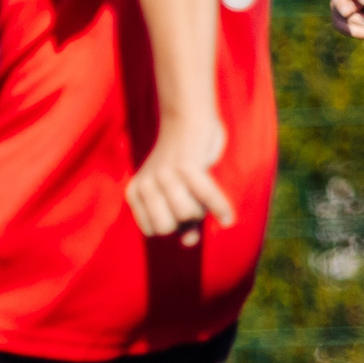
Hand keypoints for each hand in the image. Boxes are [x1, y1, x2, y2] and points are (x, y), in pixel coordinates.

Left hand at [125, 114, 232, 246]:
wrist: (189, 119)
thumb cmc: (186, 162)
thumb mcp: (179, 194)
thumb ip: (182, 220)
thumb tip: (187, 243)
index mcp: (135, 192)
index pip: (152, 231)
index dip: (172, 225)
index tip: (181, 208)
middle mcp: (145, 184)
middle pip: (166, 228)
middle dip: (184, 221)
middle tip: (192, 200)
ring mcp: (163, 175)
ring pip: (185, 214)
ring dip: (201, 209)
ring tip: (201, 191)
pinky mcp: (185, 166)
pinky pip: (207, 198)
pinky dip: (220, 209)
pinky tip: (228, 219)